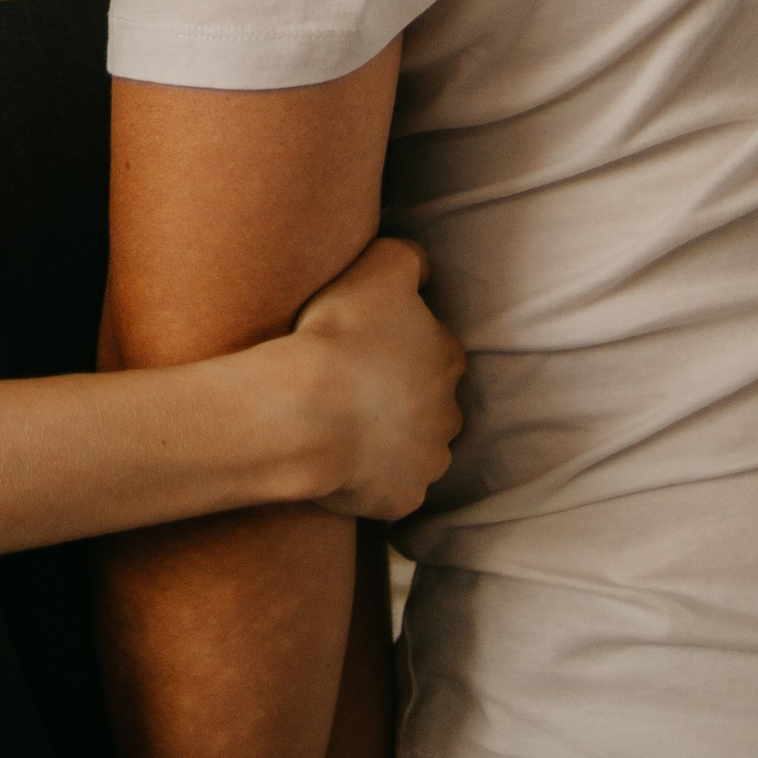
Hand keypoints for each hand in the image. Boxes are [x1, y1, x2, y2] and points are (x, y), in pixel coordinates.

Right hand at [286, 238, 462, 521]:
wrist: (308, 412)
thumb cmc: (342, 334)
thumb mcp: (380, 265)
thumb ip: (409, 258)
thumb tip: (423, 269)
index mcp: (448, 358)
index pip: (436, 347)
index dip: (401, 344)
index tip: (367, 343)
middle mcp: (449, 413)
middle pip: (429, 402)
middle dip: (401, 396)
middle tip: (351, 384)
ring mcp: (427, 461)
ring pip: (414, 448)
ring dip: (389, 439)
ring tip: (340, 425)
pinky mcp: (401, 498)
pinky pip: (390, 489)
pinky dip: (371, 479)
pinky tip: (338, 460)